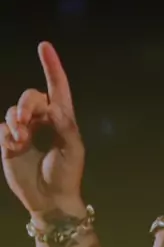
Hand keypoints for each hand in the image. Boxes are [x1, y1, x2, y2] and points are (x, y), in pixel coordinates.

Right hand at [0, 42, 84, 218]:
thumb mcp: (73, 150)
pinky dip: (7, 134)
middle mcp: (43, 122)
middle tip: (26, 121)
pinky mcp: (10, 144)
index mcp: (62, 120)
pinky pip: (2, 128)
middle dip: (27, 104)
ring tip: (21, 138)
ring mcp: (25, 133)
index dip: (52, 67)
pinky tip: (15, 146)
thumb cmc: (67, 175)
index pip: (57, 88)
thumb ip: (65, 126)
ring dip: (16, 120)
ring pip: (14, 111)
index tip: (44, 46)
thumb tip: (51, 107)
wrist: (50, 200)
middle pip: (31, 97)